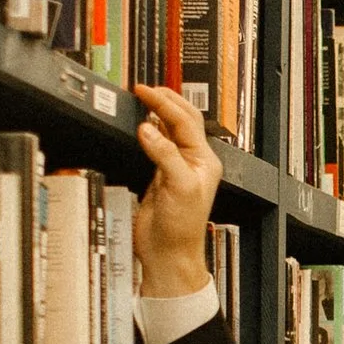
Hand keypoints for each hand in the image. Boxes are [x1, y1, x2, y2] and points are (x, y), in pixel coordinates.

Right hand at [132, 83, 218, 297]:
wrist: (168, 254)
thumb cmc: (181, 228)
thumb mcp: (177, 186)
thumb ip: (164, 154)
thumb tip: (147, 128)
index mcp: (204, 160)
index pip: (184, 121)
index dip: (164, 103)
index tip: (144, 91)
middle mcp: (192, 160)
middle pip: (180, 120)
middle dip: (164, 101)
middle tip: (143, 89)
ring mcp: (175, 167)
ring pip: (167, 131)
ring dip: (156, 113)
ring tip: (140, 99)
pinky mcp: (159, 176)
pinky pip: (154, 145)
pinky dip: (146, 131)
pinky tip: (138, 124)